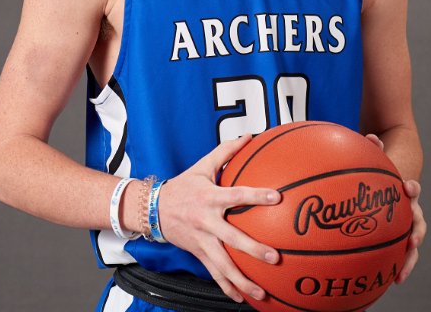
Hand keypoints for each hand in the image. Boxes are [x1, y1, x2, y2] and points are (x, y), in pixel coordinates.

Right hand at [158, 134, 281, 303]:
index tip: (276, 197)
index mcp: (210, 198)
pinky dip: (227, 288)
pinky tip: (242, 299)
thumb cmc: (184, 185)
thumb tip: (250, 136)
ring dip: (242, 280)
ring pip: (223, 264)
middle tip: (273, 257)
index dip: (255, 196)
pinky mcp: (198, 254)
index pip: (236, 195)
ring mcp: (202, 241)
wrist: (153, 209)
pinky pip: (214, 274)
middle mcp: (206, 222)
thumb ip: (227, 152)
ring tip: (261, 292)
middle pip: (231, 238)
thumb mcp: (203, 166)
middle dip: (253, 249)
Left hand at [365, 134, 426, 283]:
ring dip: (409, 259)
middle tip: (412, 242)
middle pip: (418, 222)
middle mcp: (410, 208)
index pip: (413, 189)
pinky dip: (394, 265)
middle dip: (416, 234)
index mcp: (405, 189)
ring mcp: (406, 223)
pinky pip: (397, 252)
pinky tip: (384, 279)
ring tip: (400, 274)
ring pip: (411, 243)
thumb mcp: (379, 156)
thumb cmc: (383, 167)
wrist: (396, 175)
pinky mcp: (397, 234)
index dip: (412, 189)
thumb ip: (375, 147)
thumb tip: (370, 136)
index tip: (409, 187)